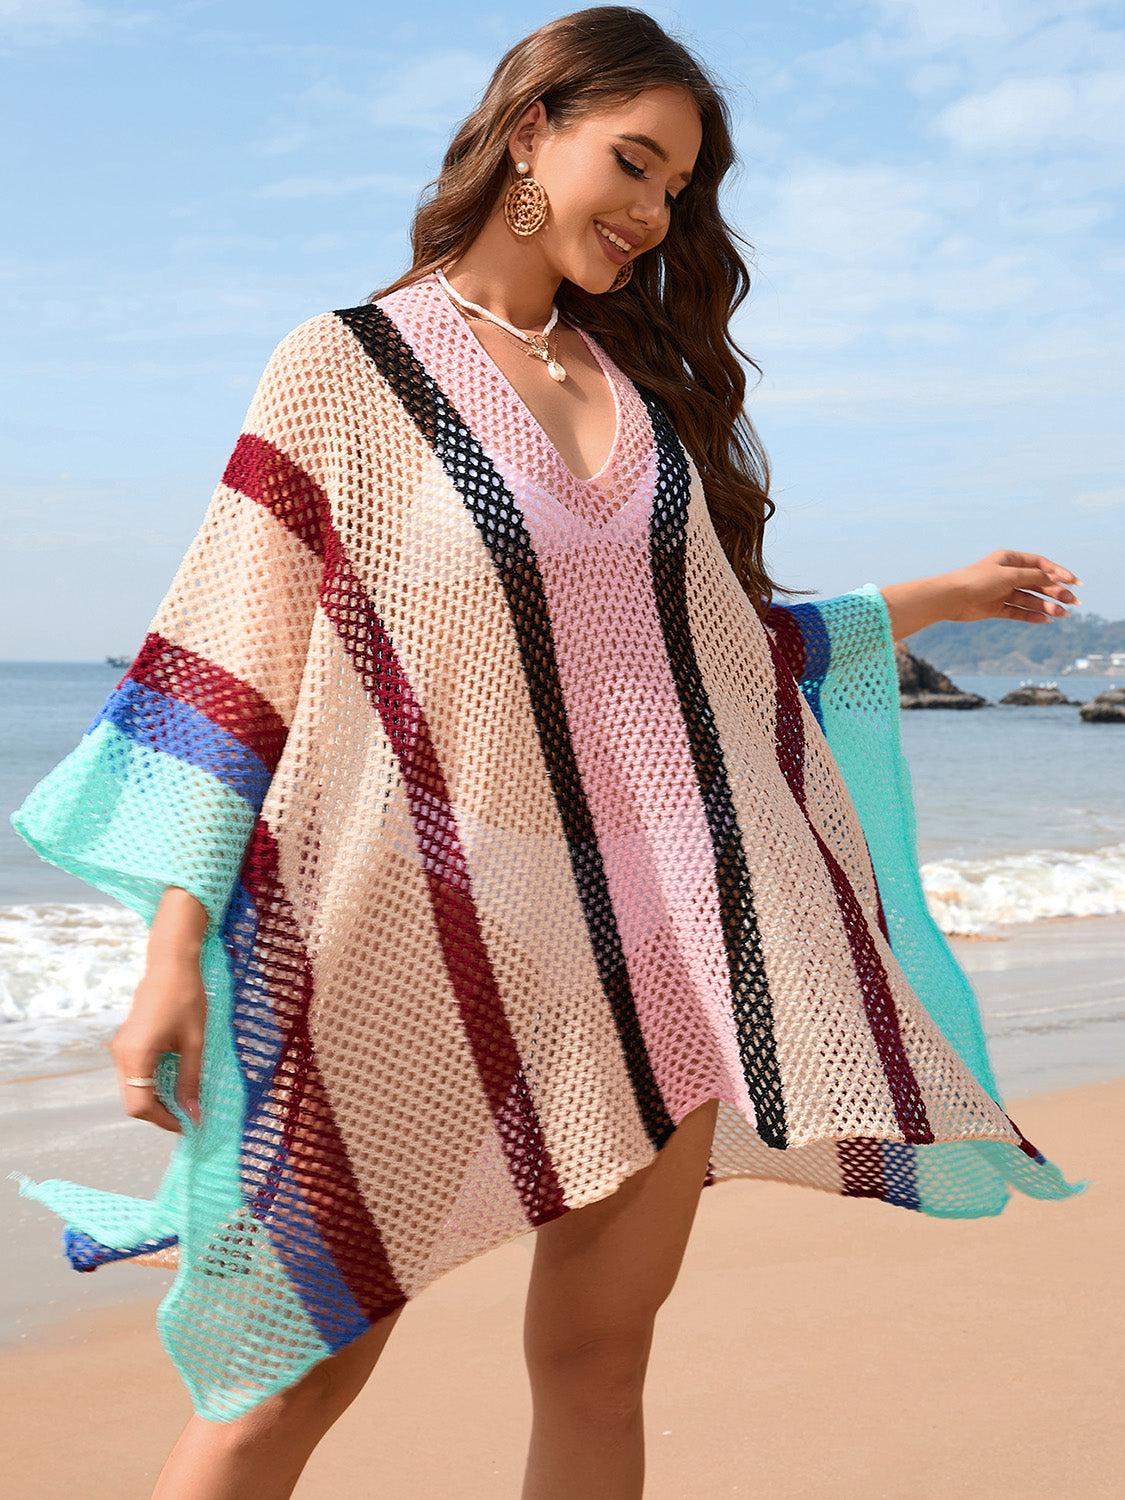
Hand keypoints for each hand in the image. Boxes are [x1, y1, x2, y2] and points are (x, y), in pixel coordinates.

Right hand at [109, 953, 206, 1132]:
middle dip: (159, 1113)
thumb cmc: (186, 999)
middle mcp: (121, 1055)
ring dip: (155, 1099)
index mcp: (135, 1056)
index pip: (140, 1106)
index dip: (164, 1120)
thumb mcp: (194, 1042)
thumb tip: (193, 1113)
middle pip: (132, 1100)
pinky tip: (174, 1081)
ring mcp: (121, 1049)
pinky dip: (152, 1084)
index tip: (189, 1124)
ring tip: (184, 1100)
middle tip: (189, 1115)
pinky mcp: (126, 1043)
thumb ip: (191, 1080)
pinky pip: (135, 1074)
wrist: (171, 965)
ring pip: (132, 1089)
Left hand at [943, 550, 1081, 623]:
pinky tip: (1046, 620)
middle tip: (1073, 603)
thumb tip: (1054, 579)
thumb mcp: (1009, 575)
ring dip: (1046, 606)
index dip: (1058, 573)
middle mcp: (1007, 575)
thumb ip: (1033, 577)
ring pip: (1029, 599)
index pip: (1040, 564)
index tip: (1074, 582)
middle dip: (1056, 592)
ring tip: (1062, 615)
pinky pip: (1018, 612)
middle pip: (1037, 583)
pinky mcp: (995, 608)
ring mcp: (1001, 592)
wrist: (951, 598)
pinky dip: (1031, 616)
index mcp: (1010, 560)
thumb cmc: (978, 580)